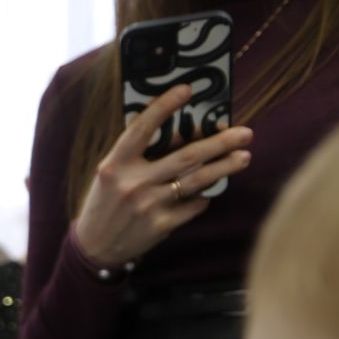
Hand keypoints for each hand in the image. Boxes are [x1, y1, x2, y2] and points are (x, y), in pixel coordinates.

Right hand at [73, 84, 253, 267]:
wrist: (93, 248)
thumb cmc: (105, 203)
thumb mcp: (112, 175)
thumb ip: (138, 155)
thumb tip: (181, 132)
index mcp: (115, 165)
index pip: (142, 129)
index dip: (164, 107)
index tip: (186, 89)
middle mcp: (133, 183)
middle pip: (186, 156)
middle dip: (220, 142)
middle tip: (245, 133)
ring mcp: (148, 205)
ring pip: (198, 180)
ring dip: (225, 166)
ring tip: (244, 157)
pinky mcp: (161, 225)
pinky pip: (194, 205)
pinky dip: (203, 196)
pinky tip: (207, 191)